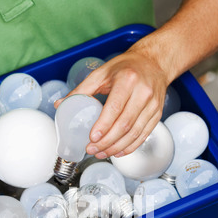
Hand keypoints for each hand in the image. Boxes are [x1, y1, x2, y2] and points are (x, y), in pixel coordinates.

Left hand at [54, 49, 168, 158]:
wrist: (154, 63)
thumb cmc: (126, 67)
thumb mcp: (102, 72)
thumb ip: (82, 90)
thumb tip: (60, 105)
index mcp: (128, 79)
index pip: (115, 107)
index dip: (103, 126)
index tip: (92, 138)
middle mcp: (143, 92)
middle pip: (125, 124)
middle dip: (107, 142)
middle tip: (92, 149)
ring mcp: (152, 105)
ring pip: (134, 133)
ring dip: (116, 147)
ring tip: (101, 153)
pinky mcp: (157, 114)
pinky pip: (143, 135)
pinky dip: (129, 147)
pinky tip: (117, 152)